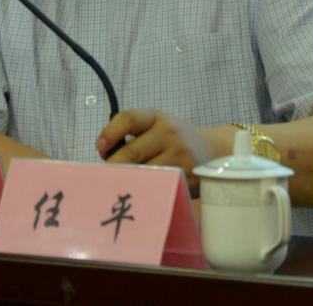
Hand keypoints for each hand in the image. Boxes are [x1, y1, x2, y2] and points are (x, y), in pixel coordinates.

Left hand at [96, 108, 212, 196]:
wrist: (212, 150)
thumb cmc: (173, 139)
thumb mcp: (156, 125)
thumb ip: (131, 134)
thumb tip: (105, 156)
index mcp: (156, 117)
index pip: (128, 119)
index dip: (109, 133)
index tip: (100, 148)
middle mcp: (169, 133)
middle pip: (131, 152)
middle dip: (113, 166)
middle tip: (103, 177)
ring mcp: (179, 156)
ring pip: (143, 172)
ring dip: (128, 180)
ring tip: (119, 185)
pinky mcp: (186, 177)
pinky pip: (158, 186)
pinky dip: (145, 191)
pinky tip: (139, 193)